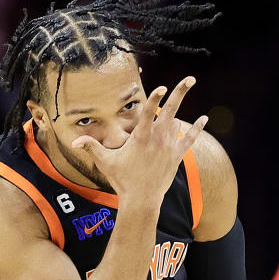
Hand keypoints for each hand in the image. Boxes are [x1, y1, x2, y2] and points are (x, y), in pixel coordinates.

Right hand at [72, 77, 207, 207]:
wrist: (142, 201)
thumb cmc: (122, 181)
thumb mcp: (105, 163)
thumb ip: (91, 148)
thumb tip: (72, 142)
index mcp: (141, 138)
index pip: (148, 113)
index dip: (155, 98)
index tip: (162, 87)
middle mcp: (158, 140)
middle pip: (171, 111)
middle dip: (180, 93)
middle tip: (190, 78)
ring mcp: (169, 148)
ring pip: (177, 123)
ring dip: (177, 111)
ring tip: (182, 95)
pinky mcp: (177, 156)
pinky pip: (190, 139)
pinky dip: (197, 128)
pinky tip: (205, 118)